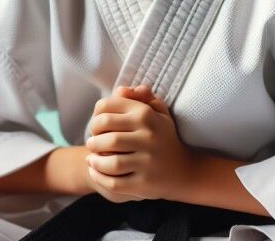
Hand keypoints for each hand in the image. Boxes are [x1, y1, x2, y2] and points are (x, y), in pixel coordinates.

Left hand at [85, 84, 195, 201]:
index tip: (97, 126)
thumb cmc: (162, 137)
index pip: (106, 108)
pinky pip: (114, 182)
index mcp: (146, 114)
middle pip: (105, 133)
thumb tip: (120, 90)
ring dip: (94, 160)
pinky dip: (99, 177)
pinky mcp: (144, 184)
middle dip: (93, 139)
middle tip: (91, 143)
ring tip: (91, 158)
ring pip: (109, 161)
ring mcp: (147, 161)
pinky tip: (95, 171)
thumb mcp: (157, 113)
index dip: (95, 116)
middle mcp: (148, 136)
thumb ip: (139, 98)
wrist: (183, 171)